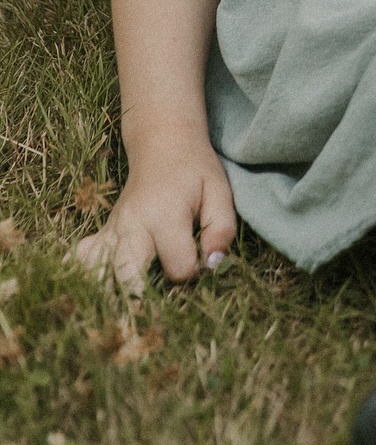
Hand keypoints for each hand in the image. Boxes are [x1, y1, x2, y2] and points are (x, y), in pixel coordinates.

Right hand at [73, 116, 234, 296]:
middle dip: (148, 296)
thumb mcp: (220, 192)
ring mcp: (113, 229)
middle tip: (164, 301)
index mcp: (164, 215)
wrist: (162, 143)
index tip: (201, 262)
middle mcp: (132, 225)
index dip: (194, 272)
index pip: (178, 267)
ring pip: (100, 274)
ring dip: (118, 291)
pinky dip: (92, 274)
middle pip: (129, 278)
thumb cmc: (195, 171)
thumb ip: (222, 229)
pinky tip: (108, 280)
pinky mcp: (102, 232)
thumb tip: (213, 265)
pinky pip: (84, 259)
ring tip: (136, 298)